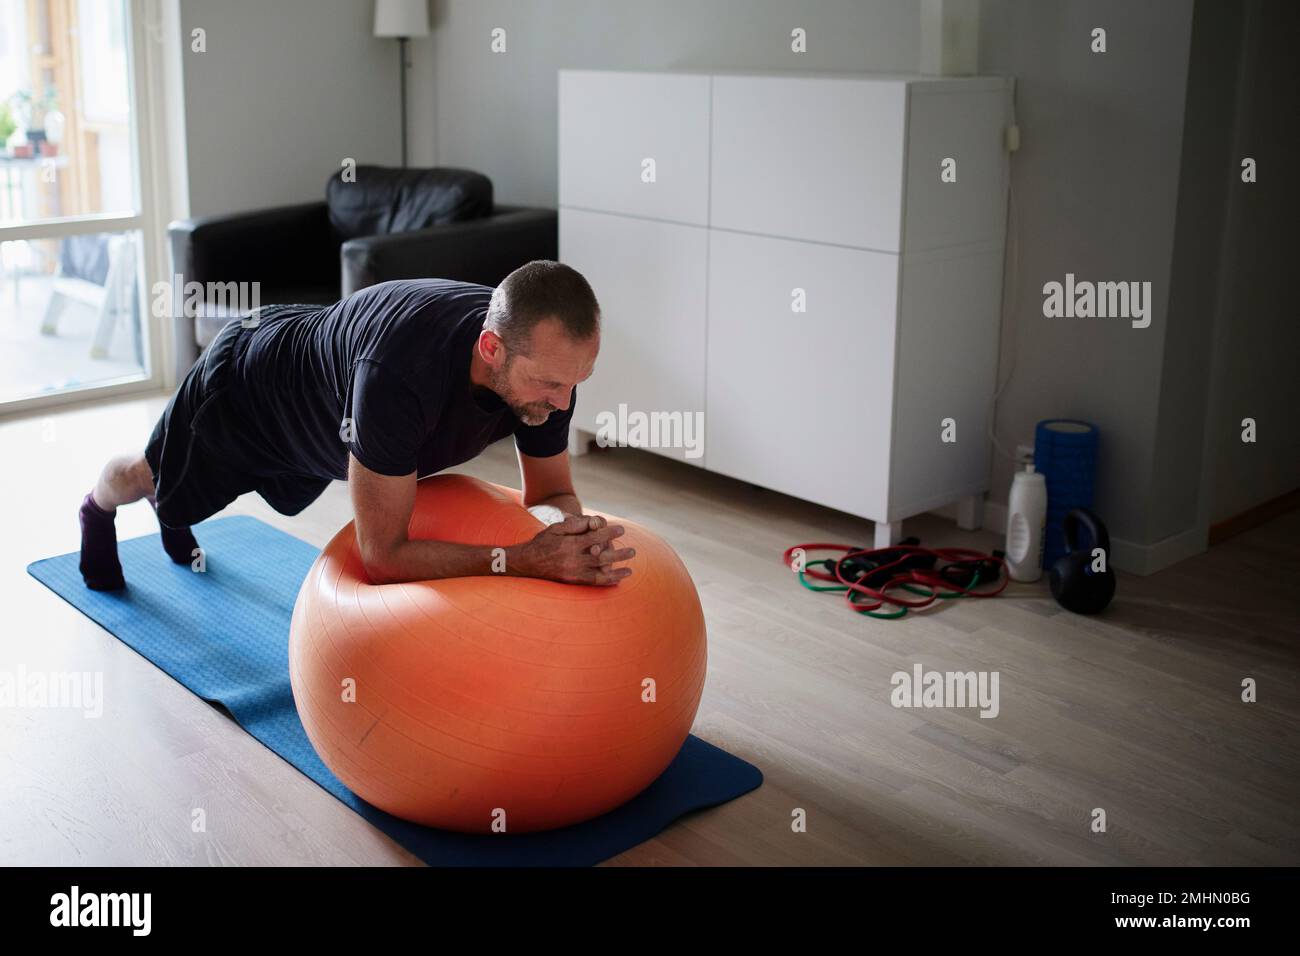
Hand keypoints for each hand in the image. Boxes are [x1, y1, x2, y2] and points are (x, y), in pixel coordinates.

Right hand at [511, 513, 635, 584]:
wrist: (527, 563)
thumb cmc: (542, 542)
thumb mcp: (556, 528)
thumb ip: (574, 525)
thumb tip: (593, 521)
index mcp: (570, 544)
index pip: (595, 537)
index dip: (610, 533)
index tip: (621, 530)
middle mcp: (573, 559)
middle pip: (601, 555)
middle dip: (619, 553)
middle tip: (632, 551)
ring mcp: (573, 572)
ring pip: (599, 571)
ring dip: (616, 570)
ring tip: (630, 569)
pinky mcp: (572, 581)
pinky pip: (592, 583)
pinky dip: (606, 582)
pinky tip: (617, 581)